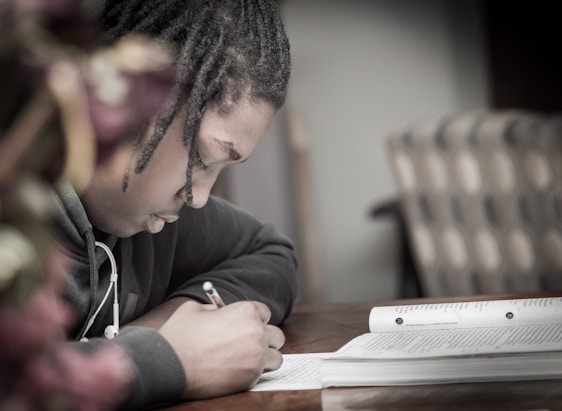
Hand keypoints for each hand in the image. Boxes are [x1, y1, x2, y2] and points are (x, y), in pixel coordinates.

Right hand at [158, 300, 284, 398]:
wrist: (169, 365)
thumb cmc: (180, 335)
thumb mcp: (195, 309)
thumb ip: (214, 308)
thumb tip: (220, 312)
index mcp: (246, 311)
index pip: (265, 312)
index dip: (255, 319)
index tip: (247, 326)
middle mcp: (257, 332)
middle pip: (276, 335)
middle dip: (265, 339)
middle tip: (249, 344)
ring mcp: (256, 356)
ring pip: (276, 357)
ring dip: (264, 358)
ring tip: (246, 360)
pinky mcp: (251, 378)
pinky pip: (262, 375)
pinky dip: (253, 374)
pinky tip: (236, 372)